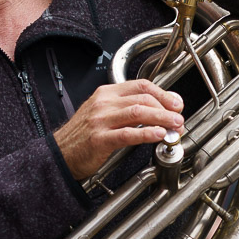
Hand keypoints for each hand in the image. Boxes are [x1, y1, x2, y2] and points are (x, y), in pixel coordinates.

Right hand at [53, 80, 183, 180]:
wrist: (59, 153)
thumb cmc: (82, 136)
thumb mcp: (103, 113)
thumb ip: (127, 109)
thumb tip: (157, 110)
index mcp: (106, 93)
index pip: (141, 85)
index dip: (163, 93)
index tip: (176, 103)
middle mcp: (103, 103)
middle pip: (143, 98)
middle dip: (166, 108)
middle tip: (179, 119)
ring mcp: (100, 120)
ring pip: (138, 112)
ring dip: (161, 118)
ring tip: (175, 126)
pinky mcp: (99, 139)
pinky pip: (127, 133)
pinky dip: (146, 133)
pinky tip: (158, 135)